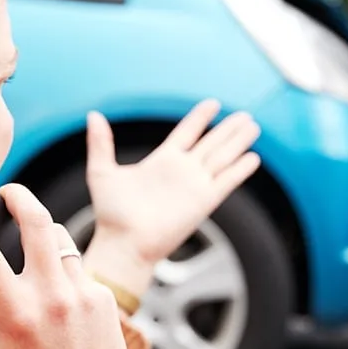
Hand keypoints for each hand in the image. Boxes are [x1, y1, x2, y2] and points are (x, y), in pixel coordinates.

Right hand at [0, 179, 157, 348]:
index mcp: (16, 316)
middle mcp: (53, 299)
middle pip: (35, 220)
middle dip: (17, 195)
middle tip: (4, 192)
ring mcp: (83, 296)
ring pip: (60, 239)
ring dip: (41, 232)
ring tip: (27, 242)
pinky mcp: (105, 300)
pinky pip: (79, 267)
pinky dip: (62, 268)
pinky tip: (53, 290)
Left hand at [82, 100, 260, 295]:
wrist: (123, 244)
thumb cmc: (111, 214)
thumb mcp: (102, 171)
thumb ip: (101, 143)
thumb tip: (94, 115)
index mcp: (161, 161)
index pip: (186, 133)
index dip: (200, 118)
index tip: (213, 104)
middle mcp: (181, 171)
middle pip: (211, 143)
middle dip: (228, 129)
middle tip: (245, 115)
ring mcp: (194, 186)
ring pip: (223, 157)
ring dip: (238, 142)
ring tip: (253, 126)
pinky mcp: (203, 202)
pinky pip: (226, 181)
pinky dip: (240, 170)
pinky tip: (253, 158)